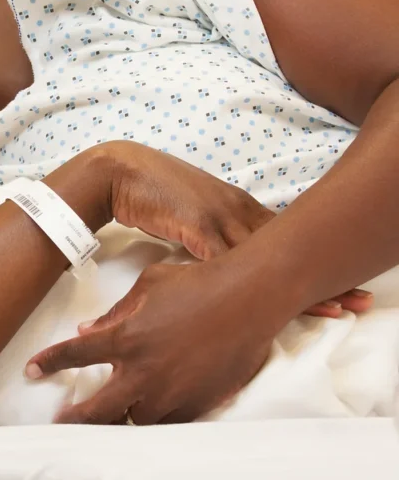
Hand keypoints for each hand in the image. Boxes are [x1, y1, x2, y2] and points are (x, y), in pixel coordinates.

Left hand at [29, 257, 276, 423]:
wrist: (249, 298)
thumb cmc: (197, 283)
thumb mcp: (148, 286)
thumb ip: (115, 312)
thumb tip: (86, 329)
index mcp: (125, 338)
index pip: (74, 355)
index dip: (49, 363)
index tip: (32, 371)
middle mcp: (143, 371)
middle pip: (96, 410)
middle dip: (73, 419)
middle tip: (60, 423)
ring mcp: (171, 392)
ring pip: (133, 420)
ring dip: (118, 420)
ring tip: (106, 421)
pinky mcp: (197, 404)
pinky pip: (167, 422)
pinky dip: (154, 419)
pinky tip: (147, 414)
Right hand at [98, 143, 373, 316]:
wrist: (118, 170)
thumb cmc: (150, 189)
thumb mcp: (192, 210)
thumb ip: (212, 230)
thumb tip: (222, 257)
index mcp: (237, 205)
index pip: (287, 236)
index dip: (317, 260)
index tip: (346, 281)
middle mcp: (236, 209)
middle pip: (290, 247)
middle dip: (325, 275)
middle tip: (359, 300)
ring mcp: (218, 216)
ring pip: (270, 257)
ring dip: (302, 285)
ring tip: (336, 309)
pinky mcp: (195, 224)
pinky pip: (228, 260)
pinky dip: (249, 283)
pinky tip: (266, 303)